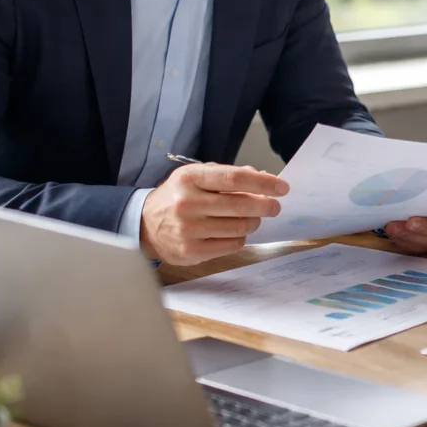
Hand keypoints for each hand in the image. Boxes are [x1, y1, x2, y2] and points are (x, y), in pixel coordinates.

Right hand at [140, 164, 287, 265]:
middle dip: (265, 205)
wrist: (144, 224)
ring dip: (253, 222)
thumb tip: (263, 178)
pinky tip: (234, 231)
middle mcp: (187, 203)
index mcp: (190, 178)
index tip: (282, 187)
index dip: (263, 183)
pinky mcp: (191, 251)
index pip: (234, 178)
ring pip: (240, 227)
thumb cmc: (178, 197)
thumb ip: (228, 175)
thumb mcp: (197, 177)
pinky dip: (240, 237)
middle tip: (274, 206)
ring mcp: (188, 230)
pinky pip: (232, 245)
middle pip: (241, 205)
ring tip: (251, 218)